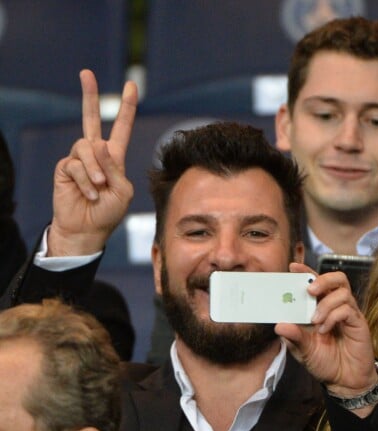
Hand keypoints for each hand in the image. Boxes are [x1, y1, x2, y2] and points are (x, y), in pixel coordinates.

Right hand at [49, 69, 137, 255]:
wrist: (87, 229)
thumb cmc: (108, 212)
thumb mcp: (122, 191)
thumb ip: (115, 168)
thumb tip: (98, 144)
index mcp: (114, 158)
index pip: (121, 128)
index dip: (126, 108)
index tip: (132, 86)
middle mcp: (96, 155)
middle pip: (91, 120)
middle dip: (90, 96)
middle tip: (86, 73)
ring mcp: (79, 160)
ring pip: (87, 147)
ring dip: (95, 170)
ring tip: (99, 187)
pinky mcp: (65, 168)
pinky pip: (76, 165)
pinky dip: (85, 181)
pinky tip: (89, 194)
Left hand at [275, 263, 376, 403]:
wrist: (344, 381)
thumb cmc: (324, 362)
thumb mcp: (303, 350)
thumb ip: (293, 337)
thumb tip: (278, 325)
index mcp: (320, 307)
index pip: (315, 282)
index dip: (305, 272)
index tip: (292, 267)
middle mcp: (336, 306)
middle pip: (336, 278)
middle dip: (321, 279)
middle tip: (309, 290)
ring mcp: (349, 313)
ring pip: (342, 291)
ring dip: (326, 304)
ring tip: (315, 321)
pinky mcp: (358, 323)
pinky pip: (348, 309)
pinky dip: (333, 316)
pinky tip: (325, 330)